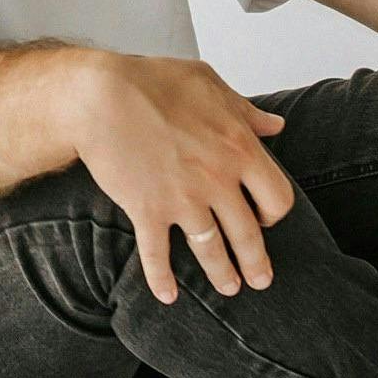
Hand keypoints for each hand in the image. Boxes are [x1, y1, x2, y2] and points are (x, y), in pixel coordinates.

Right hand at [71, 53, 295, 303]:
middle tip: (260, 279)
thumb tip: (275, 125)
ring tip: (229, 290)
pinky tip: (167, 297)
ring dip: (222, 276)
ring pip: (211, 251)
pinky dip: (161, 280)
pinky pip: (158, 255)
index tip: (266, 221)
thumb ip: (246, 110)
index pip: (277, 197)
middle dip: (257, 262)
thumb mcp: (209, 83)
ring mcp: (182, 199)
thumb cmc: (152, 81)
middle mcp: (217, 180)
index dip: (274, 214)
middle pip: (249, 235)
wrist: (100, 94)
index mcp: (239, 148)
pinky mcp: (147, 210)